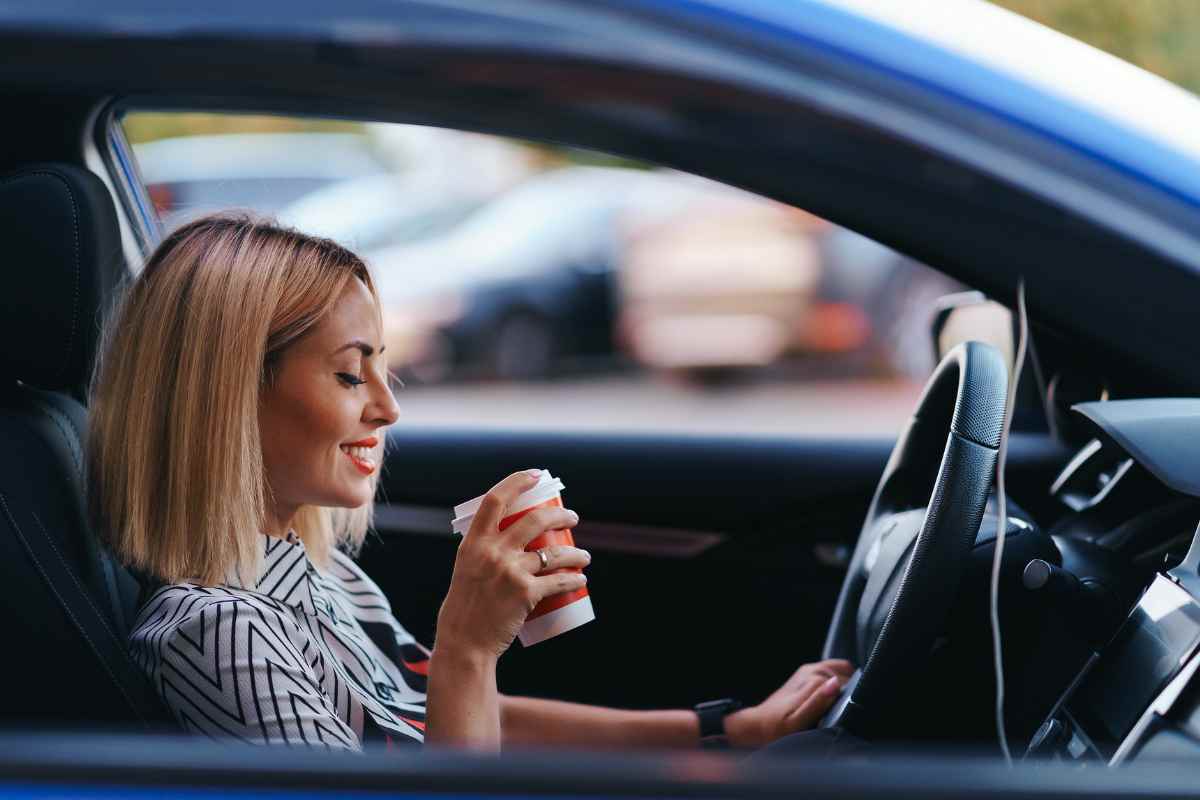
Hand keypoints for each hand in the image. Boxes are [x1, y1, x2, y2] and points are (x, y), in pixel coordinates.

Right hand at [434, 469, 590, 660]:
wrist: (464, 643)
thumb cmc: (464, 609)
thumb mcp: (465, 570)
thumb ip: (482, 553)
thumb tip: (506, 539)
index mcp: (472, 543)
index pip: (494, 500)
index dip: (517, 482)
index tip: (535, 476)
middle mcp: (491, 552)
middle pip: (535, 520)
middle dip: (560, 515)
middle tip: (572, 518)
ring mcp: (510, 571)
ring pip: (555, 552)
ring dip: (576, 552)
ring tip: (584, 556)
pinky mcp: (525, 593)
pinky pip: (559, 580)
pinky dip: (574, 578)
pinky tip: (581, 578)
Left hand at [725, 659, 854, 748]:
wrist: (758, 725)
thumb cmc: (777, 727)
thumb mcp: (798, 720)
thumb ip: (818, 701)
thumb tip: (836, 684)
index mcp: (812, 677)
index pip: (846, 682)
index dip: (852, 698)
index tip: (849, 713)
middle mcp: (811, 670)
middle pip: (845, 675)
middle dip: (850, 691)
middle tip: (842, 711)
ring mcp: (809, 671)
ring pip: (841, 672)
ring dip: (845, 686)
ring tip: (838, 706)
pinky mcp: (807, 676)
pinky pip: (832, 673)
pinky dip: (839, 683)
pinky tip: (834, 700)